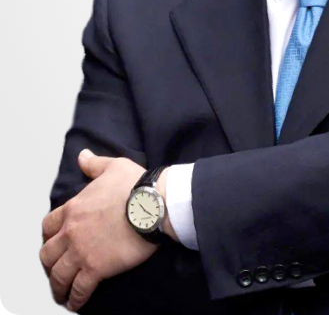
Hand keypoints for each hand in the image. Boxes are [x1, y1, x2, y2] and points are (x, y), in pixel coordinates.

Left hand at [40, 150, 157, 310]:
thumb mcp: (113, 166)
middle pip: (48, 254)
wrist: (152, 204)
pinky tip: (76, 303)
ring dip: (58, 286)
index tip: (54, 241)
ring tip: (61, 293)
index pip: (49, 226)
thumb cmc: (135, 185)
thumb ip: (94, 164)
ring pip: (58, 275)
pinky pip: (78, 290)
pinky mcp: (95, 269)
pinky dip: (75, 299)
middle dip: (50, 263)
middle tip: (56, 268)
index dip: (49, 235)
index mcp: (74, 209)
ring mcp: (82, 252)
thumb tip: (83, 156)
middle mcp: (72, 232)